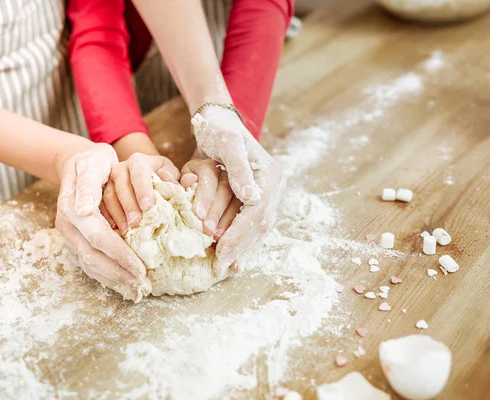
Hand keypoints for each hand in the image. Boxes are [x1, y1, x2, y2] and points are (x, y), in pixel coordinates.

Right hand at [55, 144, 150, 301]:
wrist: (79, 163)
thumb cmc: (92, 162)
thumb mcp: (92, 163)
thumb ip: (88, 186)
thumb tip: (85, 209)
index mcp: (71, 209)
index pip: (98, 238)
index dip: (120, 254)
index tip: (141, 267)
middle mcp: (67, 226)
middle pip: (92, 257)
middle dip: (118, 273)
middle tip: (143, 283)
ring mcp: (70, 235)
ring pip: (90, 264)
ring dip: (113, 279)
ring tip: (136, 287)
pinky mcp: (76, 240)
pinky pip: (90, 263)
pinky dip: (107, 275)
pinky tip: (124, 282)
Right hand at [100, 153, 179, 234]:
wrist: (146, 176)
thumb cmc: (162, 177)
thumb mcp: (170, 173)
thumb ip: (173, 176)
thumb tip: (171, 178)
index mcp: (138, 161)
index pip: (139, 172)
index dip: (143, 189)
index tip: (148, 206)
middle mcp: (120, 168)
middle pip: (121, 186)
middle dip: (129, 206)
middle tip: (136, 223)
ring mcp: (108, 181)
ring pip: (108, 197)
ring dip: (118, 215)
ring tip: (127, 231)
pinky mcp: (101, 194)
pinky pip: (101, 207)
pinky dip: (108, 219)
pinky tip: (116, 231)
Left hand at [191, 107, 282, 270]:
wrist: (218, 122)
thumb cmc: (219, 130)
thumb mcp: (227, 143)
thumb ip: (239, 169)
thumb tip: (252, 198)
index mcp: (271, 174)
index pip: (257, 211)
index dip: (239, 234)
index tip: (221, 251)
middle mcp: (274, 185)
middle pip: (260, 224)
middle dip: (240, 247)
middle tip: (221, 266)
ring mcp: (269, 193)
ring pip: (259, 229)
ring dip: (243, 249)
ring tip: (227, 267)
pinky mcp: (258, 198)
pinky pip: (254, 226)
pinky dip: (244, 242)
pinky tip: (235, 258)